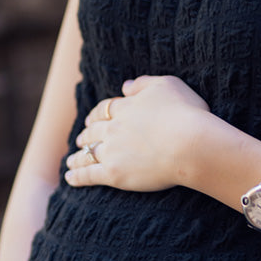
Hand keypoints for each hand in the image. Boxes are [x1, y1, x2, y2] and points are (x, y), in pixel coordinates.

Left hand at [65, 75, 209, 191]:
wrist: (190, 144)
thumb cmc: (186, 113)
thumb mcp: (167, 85)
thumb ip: (143, 84)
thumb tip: (125, 86)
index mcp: (125, 107)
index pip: (104, 110)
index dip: (96, 115)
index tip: (92, 120)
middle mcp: (114, 128)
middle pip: (93, 132)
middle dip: (85, 135)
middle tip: (80, 140)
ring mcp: (112, 152)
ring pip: (88, 153)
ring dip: (77, 156)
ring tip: (71, 161)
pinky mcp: (114, 174)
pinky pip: (89, 174)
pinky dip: (77, 176)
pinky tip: (69, 177)